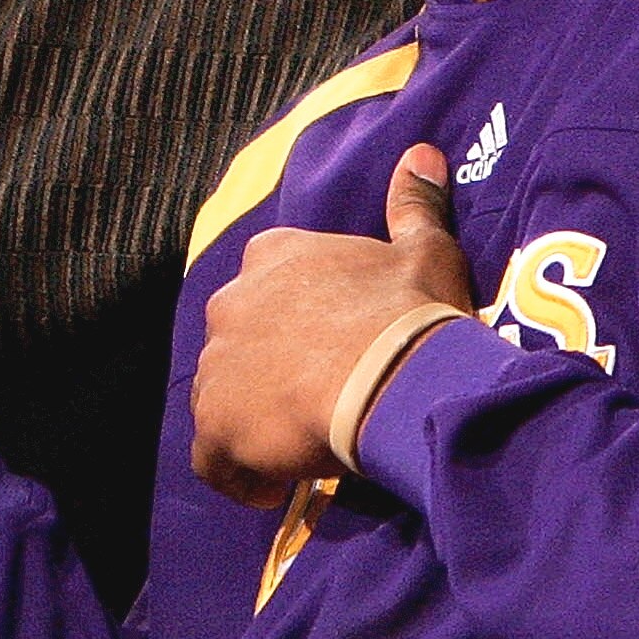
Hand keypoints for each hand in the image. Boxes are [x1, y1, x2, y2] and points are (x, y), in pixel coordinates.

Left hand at [190, 145, 472, 507]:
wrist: (392, 376)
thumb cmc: (411, 313)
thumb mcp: (424, 253)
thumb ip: (414, 205)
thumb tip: (421, 153)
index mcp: (274, 256)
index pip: (272, 291)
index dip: (301, 328)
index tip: (335, 355)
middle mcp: (230, 302)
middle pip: (242, 346)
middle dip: (272, 375)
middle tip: (324, 403)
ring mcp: (215, 363)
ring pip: (225, 401)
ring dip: (257, 425)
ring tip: (306, 448)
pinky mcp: (213, 423)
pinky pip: (215, 460)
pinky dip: (243, 476)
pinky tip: (281, 485)